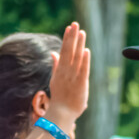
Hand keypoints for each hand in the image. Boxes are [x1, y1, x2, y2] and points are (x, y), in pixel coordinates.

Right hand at [44, 23, 90, 138]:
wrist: (61, 114)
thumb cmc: (60, 98)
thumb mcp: (55, 79)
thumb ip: (55, 65)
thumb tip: (53, 53)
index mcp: (60, 70)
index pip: (64, 51)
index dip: (67, 39)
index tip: (69, 27)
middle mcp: (65, 72)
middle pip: (69, 51)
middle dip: (72, 37)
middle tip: (75, 24)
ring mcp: (72, 77)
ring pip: (76, 58)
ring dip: (78, 44)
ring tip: (81, 32)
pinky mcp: (80, 84)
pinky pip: (83, 70)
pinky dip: (84, 61)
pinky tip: (86, 51)